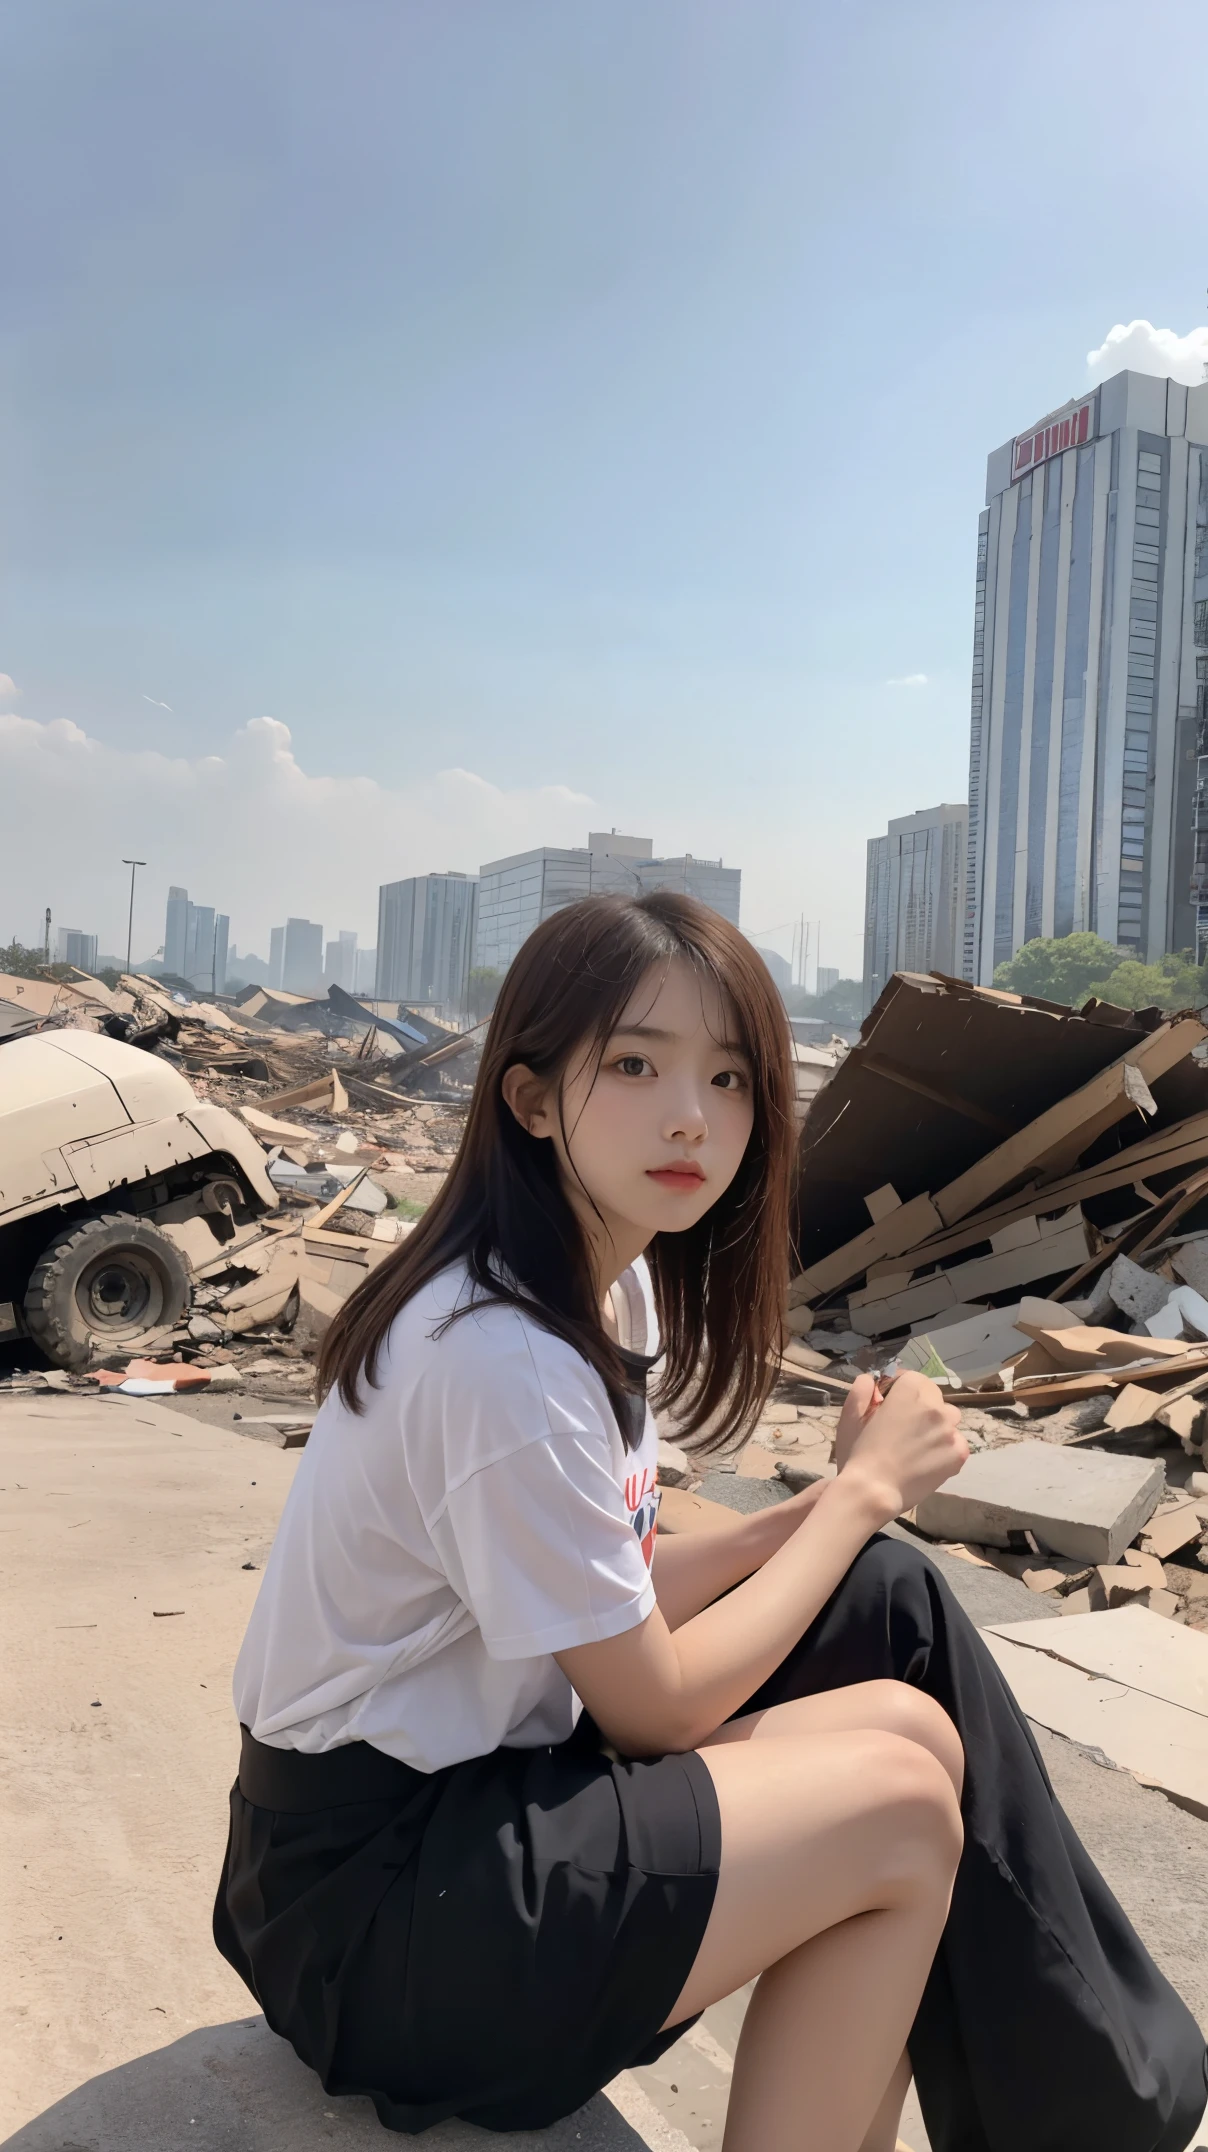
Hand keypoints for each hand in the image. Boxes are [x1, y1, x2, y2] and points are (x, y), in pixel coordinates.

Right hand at [839, 1370, 967, 1521]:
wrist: (872, 1491)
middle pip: (934, 1399)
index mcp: (910, 1391)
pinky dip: (946, 1449)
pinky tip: (928, 1461)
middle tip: (905, 1428)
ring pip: (949, 1420)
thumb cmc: (857, 1452)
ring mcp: (950, 1430)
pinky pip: (957, 1443)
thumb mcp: (850, 1415)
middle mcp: (935, 1406)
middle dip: (922, 1407)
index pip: (915, 1379)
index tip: (892, 1404)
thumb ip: (862, 1389)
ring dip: (937, 1427)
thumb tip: (872, 1380)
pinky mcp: (959, 1453)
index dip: (902, 1390)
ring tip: (919, 1446)